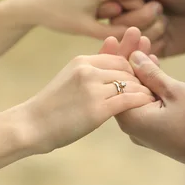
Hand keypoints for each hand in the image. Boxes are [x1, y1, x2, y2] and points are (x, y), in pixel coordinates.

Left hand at [16, 0, 144, 39]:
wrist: (36, 3)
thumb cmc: (61, 18)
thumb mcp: (89, 30)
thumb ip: (115, 32)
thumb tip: (140, 34)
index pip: (136, 1)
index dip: (140, 17)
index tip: (139, 30)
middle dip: (135, 8)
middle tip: (136, 25)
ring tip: (126, 17)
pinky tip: (118, 6)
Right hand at [20, 54, 154, 153]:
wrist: (32, 125)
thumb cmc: (52, 105)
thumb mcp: (70, 78)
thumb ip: (92, 70)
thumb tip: (112, 60)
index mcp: (82, 61)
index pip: (118, 59)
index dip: (132, 69)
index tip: (139, 81)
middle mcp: (88, 71)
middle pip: (126, 70)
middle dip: (140, 80)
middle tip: (151, 90)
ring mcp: (92, 89)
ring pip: (130, 84)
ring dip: (143, 91)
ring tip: (151, 99)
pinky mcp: (97, 109)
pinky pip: (129, 100)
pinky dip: (141, 101)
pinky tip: (146, 106)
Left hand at [101, 27, 184, 168]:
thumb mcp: (174, 91)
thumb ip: (150, 74)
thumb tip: (133, 57)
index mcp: (131, 118)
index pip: (116, 82)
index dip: (118, 57)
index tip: (118, 36)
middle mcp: (133, 127)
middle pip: (124, 86)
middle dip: (130, 60)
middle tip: (133, 34)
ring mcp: (145, 130)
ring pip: (137, 93)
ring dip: (142, 71)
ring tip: (145, 43)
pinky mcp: (158, 130)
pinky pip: (148, 103)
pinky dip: (151, 86)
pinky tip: (153, 65)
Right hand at [106, 0, 184, 56]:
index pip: (111, 7)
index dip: (128, 5)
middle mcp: (127, 17)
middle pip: (119, 27)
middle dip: (142, 18)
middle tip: (160, 8)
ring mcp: (139, 36)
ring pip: (131, 41)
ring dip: (152, 31)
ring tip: (166, 21)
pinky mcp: (151, 51)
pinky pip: (144, 55)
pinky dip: (156, 45)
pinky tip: (167, 36)